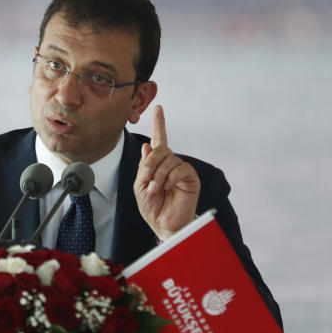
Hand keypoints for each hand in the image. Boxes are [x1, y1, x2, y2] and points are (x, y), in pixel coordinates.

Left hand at [133, 105, 199, 240]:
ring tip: (155, 190)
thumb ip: (144, 166)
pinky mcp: (191, 177)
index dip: (159, 124)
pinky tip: (167, 188)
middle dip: (149, 164)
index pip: (159, 140)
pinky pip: (179, 168)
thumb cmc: (153, 208)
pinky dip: (169, 178)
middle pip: (160, 149)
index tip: (158, 108)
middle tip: (146, 180)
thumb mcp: (140, 186)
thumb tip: (148, 145)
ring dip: (157, 175)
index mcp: (158, 164)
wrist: (163, 224)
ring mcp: (181, 169)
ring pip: (168, 160)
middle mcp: (171, 164)